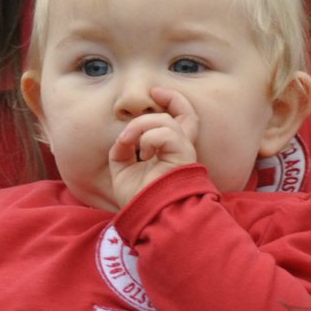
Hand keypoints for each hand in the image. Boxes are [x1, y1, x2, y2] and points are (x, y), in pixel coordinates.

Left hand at [109, 86, 198, 206]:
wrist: (149, 217)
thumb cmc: (139, 198)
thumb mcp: (122, 170)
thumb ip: (123, 149)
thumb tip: (124, 136)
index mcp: (168, 152)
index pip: (178, 121)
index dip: (171, 102)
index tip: (155, 93)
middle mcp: (179, 150)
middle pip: (188, 114)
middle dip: (172, 98)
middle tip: (155, 92)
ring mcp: (183, 152)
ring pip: (167, 121)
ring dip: (142, 125)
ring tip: (130, 142)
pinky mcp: (183, 156)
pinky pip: (166, 134)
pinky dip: (148, 137)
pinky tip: (142, 153)